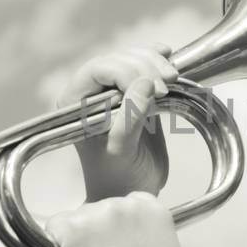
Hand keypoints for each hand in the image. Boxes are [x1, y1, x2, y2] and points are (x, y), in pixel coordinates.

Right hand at [34, 193, 189, 246]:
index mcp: (74, 227)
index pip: (56, 226)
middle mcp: (102, 209)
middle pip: (83, 215)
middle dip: (87, 235)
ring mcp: (131, 206)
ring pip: (108, 209)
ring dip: (110, 226)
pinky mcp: (155, 208)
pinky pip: (135, 202)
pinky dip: (134, 217)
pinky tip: (136, 241)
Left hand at [56, 47, 179, 199]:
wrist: (130, 191)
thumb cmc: (119, 177)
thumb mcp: (122, 150)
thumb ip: (130, 118)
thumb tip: (145, 84)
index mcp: (74, 103)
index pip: (98, 69)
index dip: (127, 71)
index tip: (155, 89)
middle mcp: (88, 92)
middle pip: (117, 59)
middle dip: (145, 66)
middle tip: (168, 85)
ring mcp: (111, 90)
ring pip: (131, 58)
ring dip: (154, 62)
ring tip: (172, 79)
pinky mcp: (132, 92)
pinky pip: (142, 65)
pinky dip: (156, 59)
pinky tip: (167, 55)